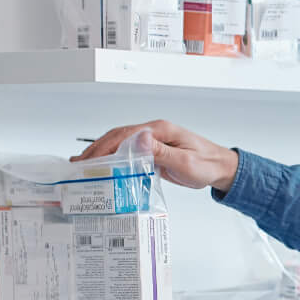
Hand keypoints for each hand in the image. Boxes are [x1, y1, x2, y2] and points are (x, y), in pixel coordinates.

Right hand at [74, 121, 238, 192]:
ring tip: (84, 165)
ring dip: (102, 154)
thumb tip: (139, 139)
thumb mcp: (185, 161)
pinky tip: (104, 168)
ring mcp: (153, 141)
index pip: (125, 135)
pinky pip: (129, 153)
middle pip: (118, 137)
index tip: (90, 158)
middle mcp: (154, 133)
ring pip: (121, 144)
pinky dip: (114, 159)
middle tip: (78, 163)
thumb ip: (161, 151)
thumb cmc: (207, 165)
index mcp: (160, 130)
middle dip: (96, 149)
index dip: (105, 146)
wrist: (220, 168)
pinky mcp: (154, 152)